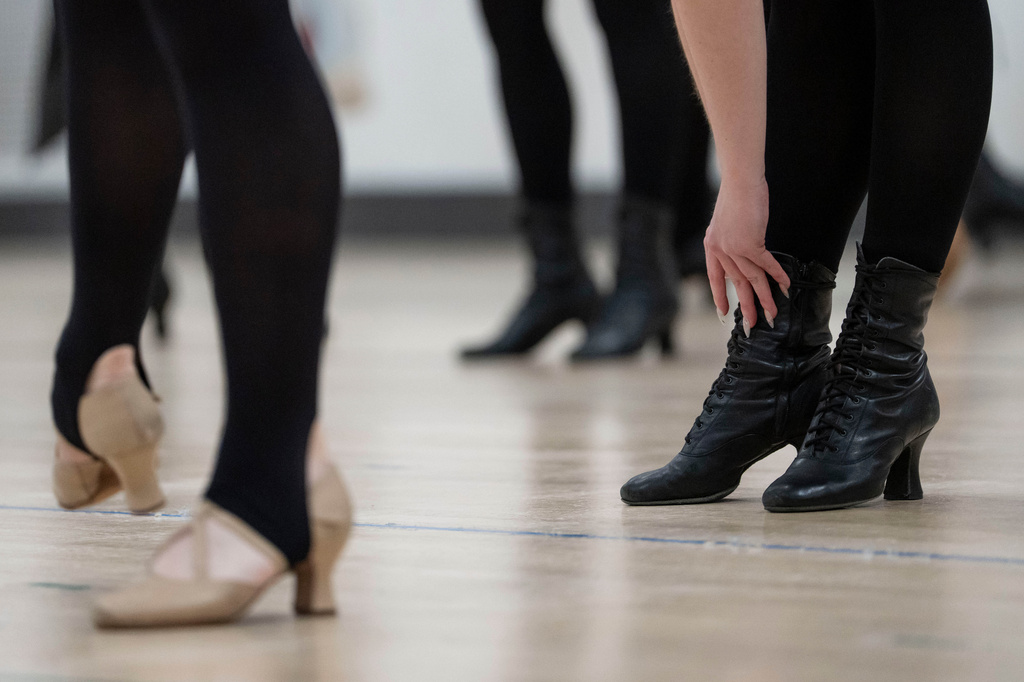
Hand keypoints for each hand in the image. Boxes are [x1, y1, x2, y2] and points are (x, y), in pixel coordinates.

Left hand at [703, 176, 788, 334]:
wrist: (740, 181)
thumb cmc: (736, 197)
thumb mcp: (725, 222)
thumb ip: (729, 241)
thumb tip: (739, 256)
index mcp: (711, 246)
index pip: (715, 278)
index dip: (720, 296)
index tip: (723, 313)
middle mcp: (720, 250)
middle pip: (737, 284)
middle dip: (746, 306)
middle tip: (752, 325)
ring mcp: (735, 248)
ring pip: (752, 279)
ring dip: (765, 298)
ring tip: (772, 314)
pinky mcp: (751, 243)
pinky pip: (766, 265)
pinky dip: (777, 276)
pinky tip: (784, 287)